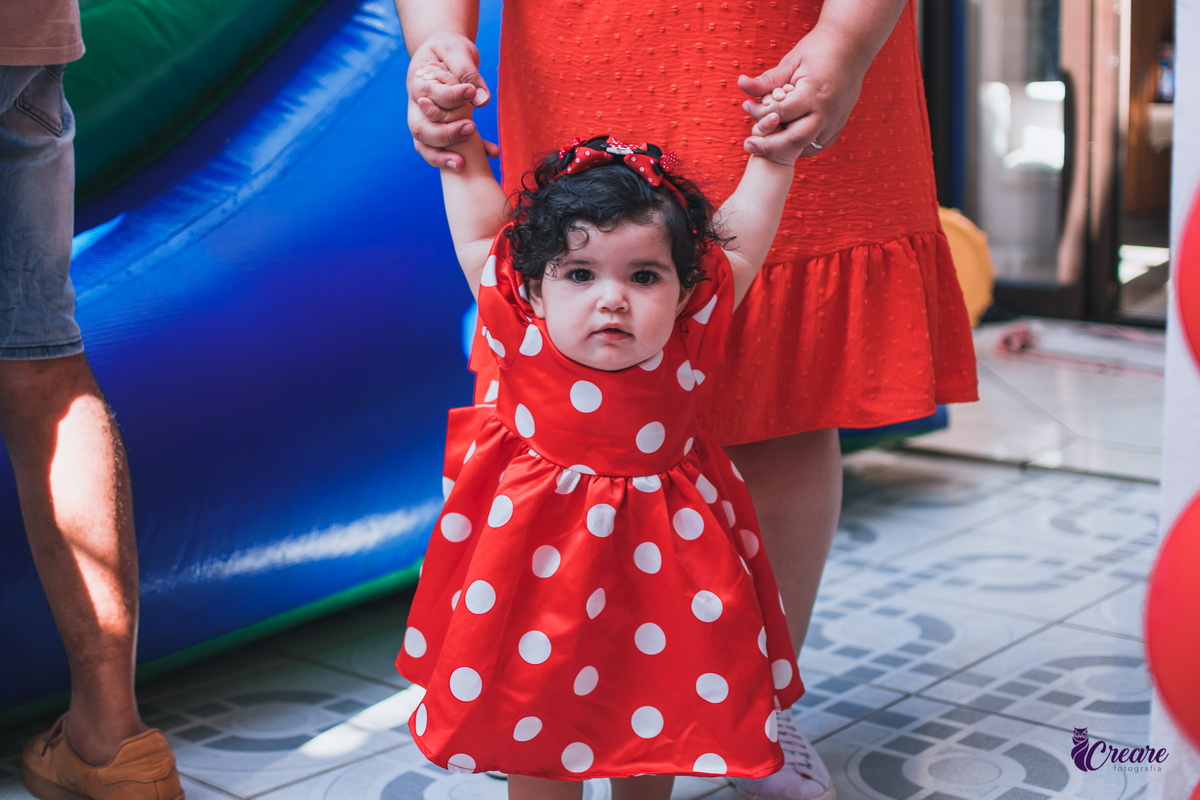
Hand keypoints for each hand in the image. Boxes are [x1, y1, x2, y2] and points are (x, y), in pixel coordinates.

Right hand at [406, 31, 499, 170]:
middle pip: (419, 127)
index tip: (471, 92)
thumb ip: (468, 72)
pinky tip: (488, 154)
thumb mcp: (459, 51)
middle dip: (444, 133)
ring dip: (441, 157)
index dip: (450, 95)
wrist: (445, 56)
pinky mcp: (438, 132)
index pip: (428, 94)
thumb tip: (481, 101)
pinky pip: (440, 152)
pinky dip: (454, 159)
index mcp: (417, 82)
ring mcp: (424, 121)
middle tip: (471, 128)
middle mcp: (416, 106)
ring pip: (423, 145)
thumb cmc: (450, 51)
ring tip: (462, 164)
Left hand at [736, 25, 872, 161]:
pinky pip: (819, 145)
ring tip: (765, 144)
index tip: (746, 106)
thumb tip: (741, 84)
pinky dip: (802, 147)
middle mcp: (827, 111)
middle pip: (795, 139)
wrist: (852, 45)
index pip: (781, 112)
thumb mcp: (791, 61)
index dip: (759, 112)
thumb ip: (768, 79)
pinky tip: (786, 141)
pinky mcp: (840, 124)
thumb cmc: (818, 49)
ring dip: (785, 149)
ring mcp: (836, 120)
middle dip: (769, 146)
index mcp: (814, 93)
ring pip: (808, 147)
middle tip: (748, 145)